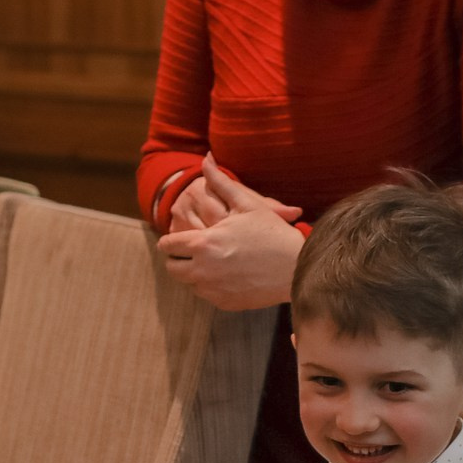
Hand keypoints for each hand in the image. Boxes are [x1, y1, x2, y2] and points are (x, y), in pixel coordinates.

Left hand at [156, 160, 305, 310]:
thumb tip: (205, 159)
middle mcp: (202, 270)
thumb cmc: (272, 232)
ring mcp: (212, 290)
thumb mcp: (247, 203)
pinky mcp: (224, 303)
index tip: (177, 238)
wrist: (296, 268)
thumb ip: (221, 181)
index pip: (166, 245)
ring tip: (211, 260)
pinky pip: (206, 295)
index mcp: (203, 243)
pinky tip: (226, 274)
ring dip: (193, 272)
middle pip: (171, 268)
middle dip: (177, 258)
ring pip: (187, 283)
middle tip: (192, 250)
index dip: (170, 240)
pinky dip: (210, 286)